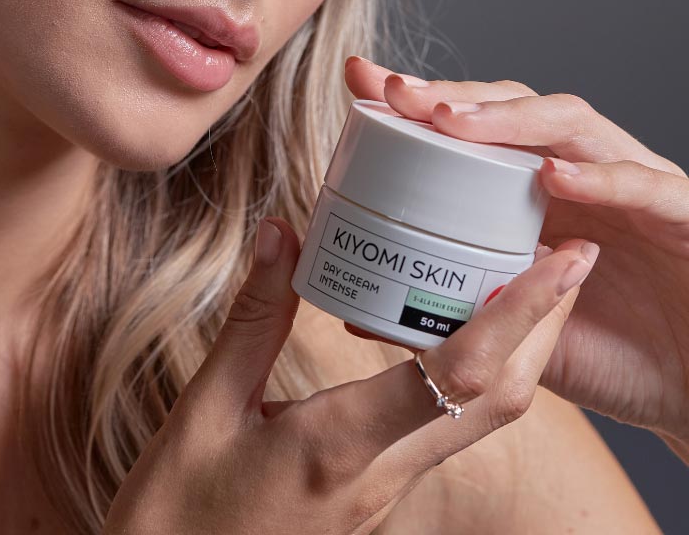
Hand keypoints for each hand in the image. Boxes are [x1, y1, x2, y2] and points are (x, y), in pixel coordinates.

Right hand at [103, 215, 595, 533]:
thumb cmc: (178, 512)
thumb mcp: (205, 408)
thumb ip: (252, 318)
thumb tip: (279, 232)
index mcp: (341, 446)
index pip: (458, 373)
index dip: (520, 312)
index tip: (559, 261)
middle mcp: (383, 474)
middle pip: (499, 401)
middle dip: (543, 326)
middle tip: (559, 257)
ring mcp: (386, 491)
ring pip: (478, 418)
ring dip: (512, 350)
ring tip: (508, 279)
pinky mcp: (376, 494)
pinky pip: (440, 428)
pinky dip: (465, 373)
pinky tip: (439, 332)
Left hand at [343, 55, 688, 448]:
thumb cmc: (606, 350)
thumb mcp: (510, 329)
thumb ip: (446, 313)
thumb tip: (356, 315)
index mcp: (533, 188)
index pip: (474, 127)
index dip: (420, 100)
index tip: (361, 81)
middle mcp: (578, 172)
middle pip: (513, 107)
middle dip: (453, 95)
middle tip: (396, 92)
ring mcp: (631, 186)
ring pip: (573, 124)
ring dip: (511, 118)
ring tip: (452, 122)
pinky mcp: (684, 216)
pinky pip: (644, 185)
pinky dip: (601, 177)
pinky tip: (553, 176)